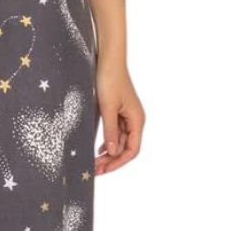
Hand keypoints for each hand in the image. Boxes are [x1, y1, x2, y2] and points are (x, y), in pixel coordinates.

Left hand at [94, 60, 145, 175]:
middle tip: (94, 170)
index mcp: (137, 120)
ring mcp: (126, 117)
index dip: (118, 162)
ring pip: (119, 142)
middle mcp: (134, 120)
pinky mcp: (118, 113)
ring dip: (108, 154)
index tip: (104, 169)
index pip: (132, 150)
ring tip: (94, 163)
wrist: (108, 60)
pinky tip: (98, 150)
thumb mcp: (108, 108)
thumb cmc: (110, 80)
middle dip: (111, 160)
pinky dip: (107, 143)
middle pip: (125, 148)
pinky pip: (115, 134)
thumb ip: (110, 131)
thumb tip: (112, 152)